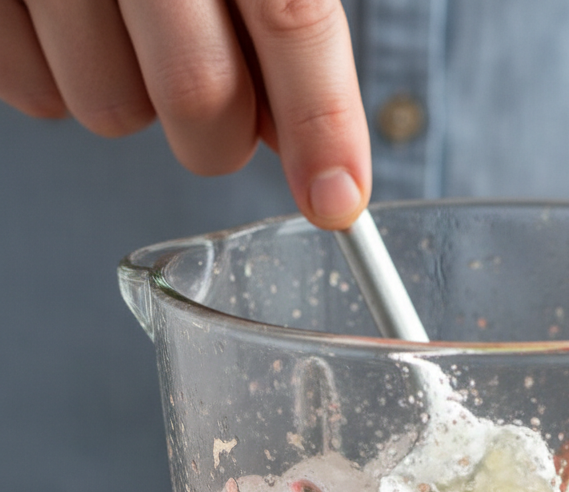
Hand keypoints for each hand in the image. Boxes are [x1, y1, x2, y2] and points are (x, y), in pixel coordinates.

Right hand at [0, 0, 369, 227]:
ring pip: (111, 110)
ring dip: (135, 100)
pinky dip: (64, 78)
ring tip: (125, 29)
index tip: (336, 200)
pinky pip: (35, 93)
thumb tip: (299, 137)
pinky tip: (70, 21)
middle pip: (198, 95)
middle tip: (221, 108)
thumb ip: (280, 14)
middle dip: (221, 136)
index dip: (322, 122)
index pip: (291, 15)